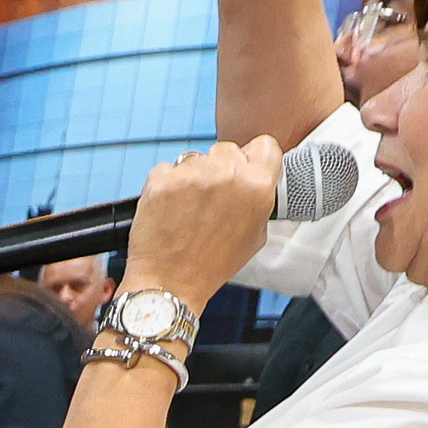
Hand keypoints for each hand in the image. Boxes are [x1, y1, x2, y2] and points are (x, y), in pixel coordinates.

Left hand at [124, 137, 283, 298]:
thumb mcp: (255, 236)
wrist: (170, 282)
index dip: (253, 157)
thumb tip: (256, 179)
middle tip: (210, 199)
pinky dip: (166, 184)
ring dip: (192, 177)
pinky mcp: (163, 180)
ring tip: (188, 209)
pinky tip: (169, 209)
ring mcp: (193, 175)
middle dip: (219, 169)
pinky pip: (167, 169)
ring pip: (195, 158)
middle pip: (226, 150)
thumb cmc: (212, 265)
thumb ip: (259, 200)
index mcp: (257, 187)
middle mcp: (228, 175)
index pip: (264, 145)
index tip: (244, 165)